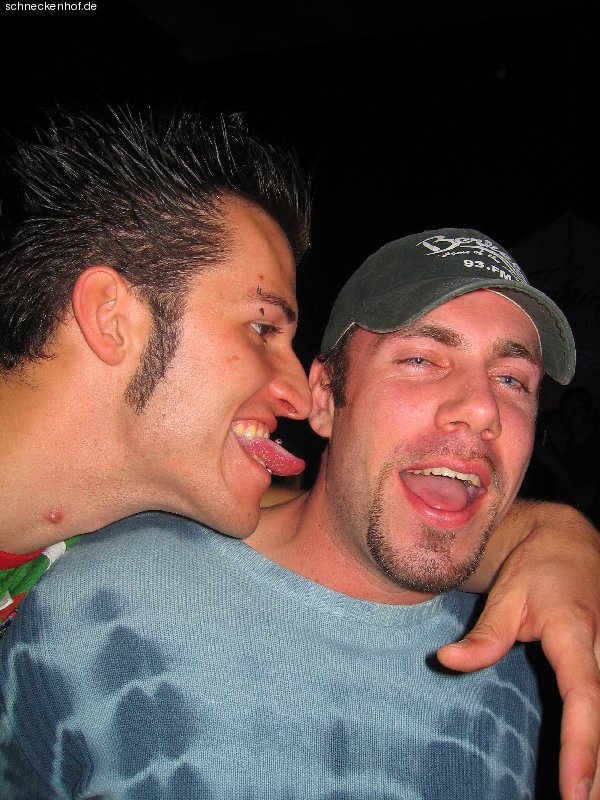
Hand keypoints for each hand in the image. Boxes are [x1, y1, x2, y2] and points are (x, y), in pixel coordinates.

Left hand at [439, 503, 599, 799]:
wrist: (569, 543)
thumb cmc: (536, 569)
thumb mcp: (506, 595)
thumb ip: (485, 635)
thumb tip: (446, 661)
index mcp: (575, 631)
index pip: (584, 696)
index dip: (582, 747)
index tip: (575, 790)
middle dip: (599, 772)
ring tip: (588, 799)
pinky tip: (595, 773)